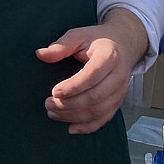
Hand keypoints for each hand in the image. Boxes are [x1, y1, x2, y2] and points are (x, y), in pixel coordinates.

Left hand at [36, 9, 145, 132]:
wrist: (122, 45)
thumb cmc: (97, 40)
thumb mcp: (79, 35)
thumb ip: (61, 45)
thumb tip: (40, 54)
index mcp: (110, 56)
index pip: (92, 75)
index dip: (73, 86)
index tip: (55, 92)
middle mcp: (119, 76)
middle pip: (96, 96)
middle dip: (70, 104)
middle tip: (48, 104)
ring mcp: (121, 91)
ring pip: (99, 111)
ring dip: (74, 116)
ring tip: (53, 113)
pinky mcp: (118, 102)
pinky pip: (104, 119)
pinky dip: (88, 127)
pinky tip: (71, 127)